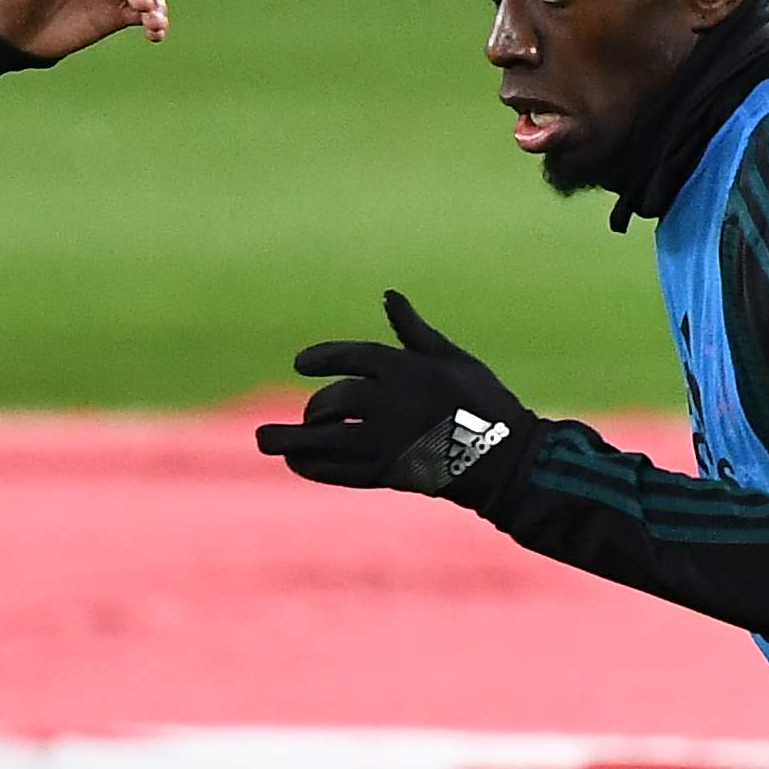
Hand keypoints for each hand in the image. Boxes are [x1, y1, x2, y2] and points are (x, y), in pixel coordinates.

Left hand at [254, 292, 534, 493]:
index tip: (300, 364)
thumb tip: (389, 295)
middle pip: (336, 401)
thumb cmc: (481, 401)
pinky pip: (337, 470)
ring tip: (265, 440)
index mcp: (406, 369)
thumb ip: (413, 331)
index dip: (322, 358)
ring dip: (291, 440)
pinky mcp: (385, 473)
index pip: (351, 358)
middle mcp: (390, 402)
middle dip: (316, 408)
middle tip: (310, 415)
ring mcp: (386, 440)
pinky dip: (313, 467)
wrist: (504, 457)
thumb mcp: (449, 357)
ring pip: (325, 438)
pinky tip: (296, 462)